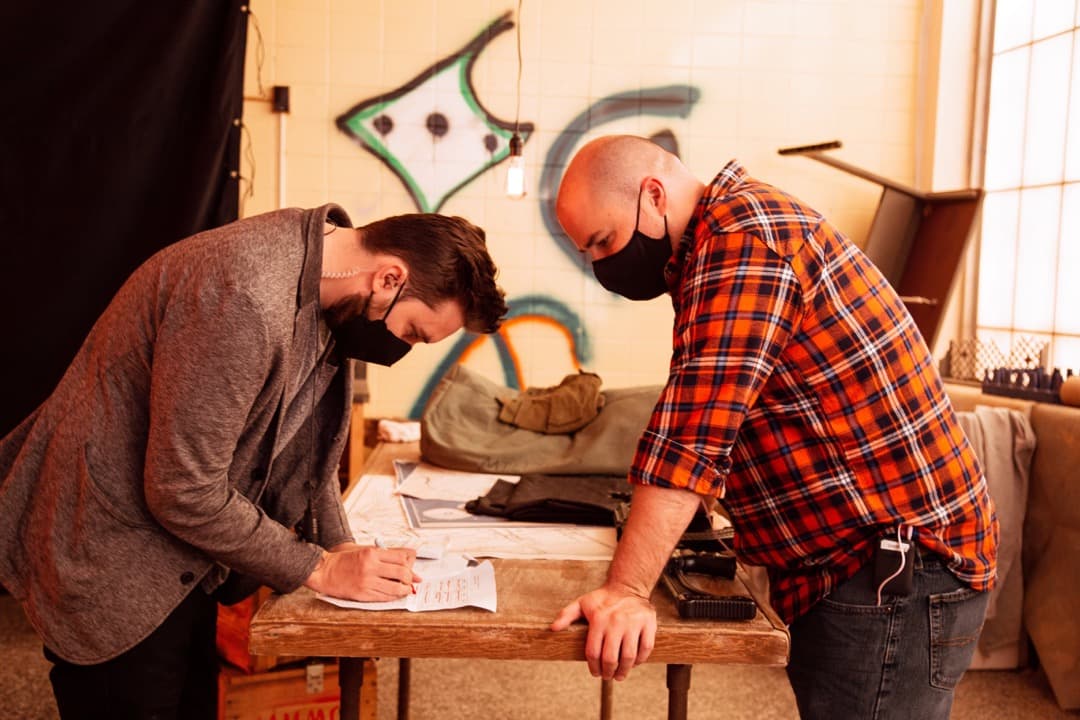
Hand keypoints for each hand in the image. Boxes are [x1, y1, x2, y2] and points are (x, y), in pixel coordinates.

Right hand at [304, 545, 420, 600]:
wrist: (324, 571)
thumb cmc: (345, 561)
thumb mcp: (365, 552)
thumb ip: (385, 558)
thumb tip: (406, 566)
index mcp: (372, 553)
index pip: (401, 558)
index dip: (409, 565)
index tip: (409, 570)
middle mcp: (370, 567)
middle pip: (402, 573)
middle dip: (409, 579)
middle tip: (409, 581)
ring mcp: (367, 582)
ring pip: (396, 588)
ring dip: (404, 590)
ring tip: (404, 590)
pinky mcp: (363, 594)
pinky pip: (384, 597)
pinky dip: (393, 597)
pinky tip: (393, 595)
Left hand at [550, 585, 656, 680]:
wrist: (628, 586)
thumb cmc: (603, 599)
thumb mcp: (582, 603)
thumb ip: (566, 615)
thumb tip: (553, 628)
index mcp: (599, 618)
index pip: (593, 652)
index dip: (593, 666)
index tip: (594, 672)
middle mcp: (616, 621)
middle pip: (611, 658)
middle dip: (608, 672)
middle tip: (607, 676)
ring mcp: (634, 623)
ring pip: (629, 656)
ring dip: (624, 671)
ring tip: (619, 675)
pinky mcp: (648, 623)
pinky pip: (646, 648)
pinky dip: (640, 660)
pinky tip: (634, 663)